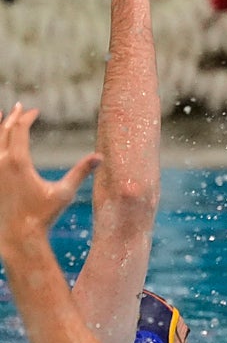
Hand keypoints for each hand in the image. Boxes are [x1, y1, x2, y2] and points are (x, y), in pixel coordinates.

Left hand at [0, 105, 100, 250]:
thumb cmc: (43, 215)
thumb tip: (100, 157)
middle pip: (4, 131)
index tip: (35, 111)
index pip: (20, 130)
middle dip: (13, 117)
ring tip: (1, 116)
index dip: (28, 118)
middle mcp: (0, 162)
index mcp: (18, 162)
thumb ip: (81, 172)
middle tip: (20, 107)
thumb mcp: (64, 193)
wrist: (18, 235)